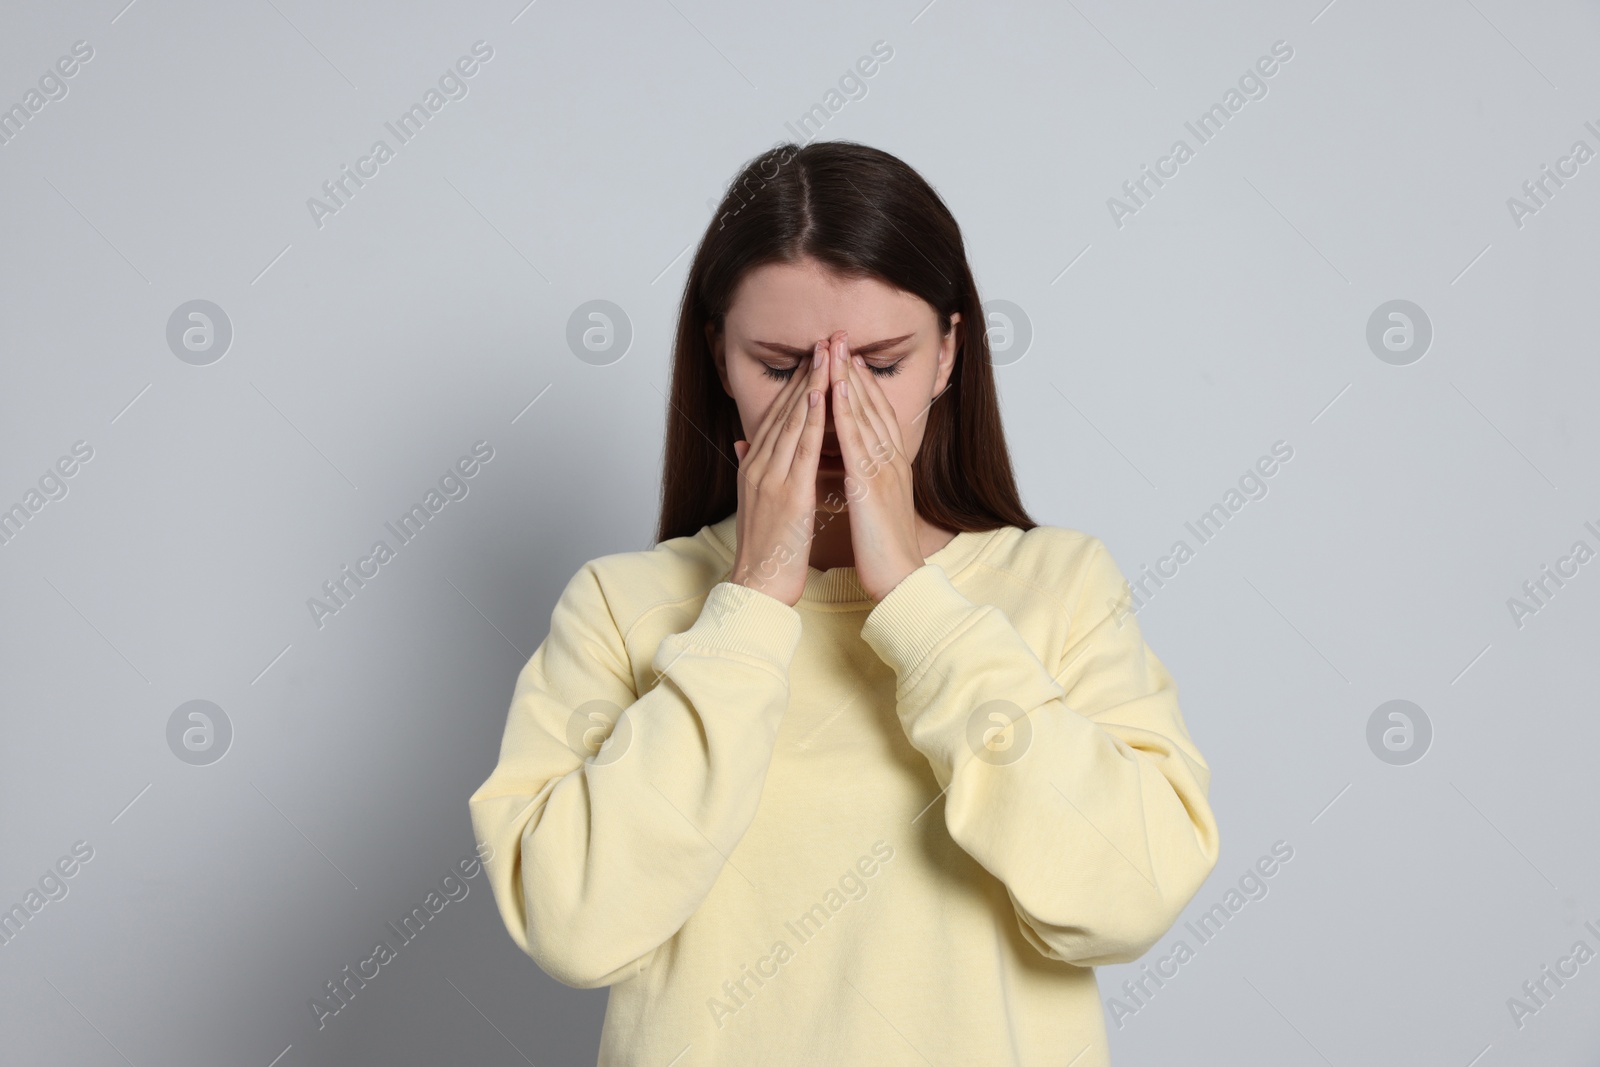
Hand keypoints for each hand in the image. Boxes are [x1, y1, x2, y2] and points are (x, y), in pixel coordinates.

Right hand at [728, 339, 831, 606]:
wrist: (758, 586)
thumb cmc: (764, 550)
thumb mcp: (754, 503)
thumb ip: (752, 470)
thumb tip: (744, 445)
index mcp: (754, 468)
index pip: (776, 416)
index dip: (795, 384)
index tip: (812, 357)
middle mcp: (759, 466)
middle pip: (784, 409)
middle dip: (806, 373)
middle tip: (825, 340)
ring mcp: (772, 477)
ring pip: (794, 420)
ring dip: (812, 384)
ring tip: (828, 353)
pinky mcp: (788, 492)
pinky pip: (802, 448)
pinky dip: (813, 418)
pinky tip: (824, 395)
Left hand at [826, 331, 924, 601]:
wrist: (900, 579)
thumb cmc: (884, 549)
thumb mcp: (873, 506)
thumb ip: (863, 480)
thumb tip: (852, 466)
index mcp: (889, 465)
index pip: (874, 414)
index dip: (860, 383)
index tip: (845, 357)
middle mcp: (889, 460)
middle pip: (871, 404)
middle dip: (853, 370)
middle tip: (838, 338)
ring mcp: (882, 470)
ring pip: (863, 415)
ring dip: (847, 380)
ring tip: (833, 350)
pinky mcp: (871, 484)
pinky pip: (855, 441)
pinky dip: (845, 412)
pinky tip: (833, 391)